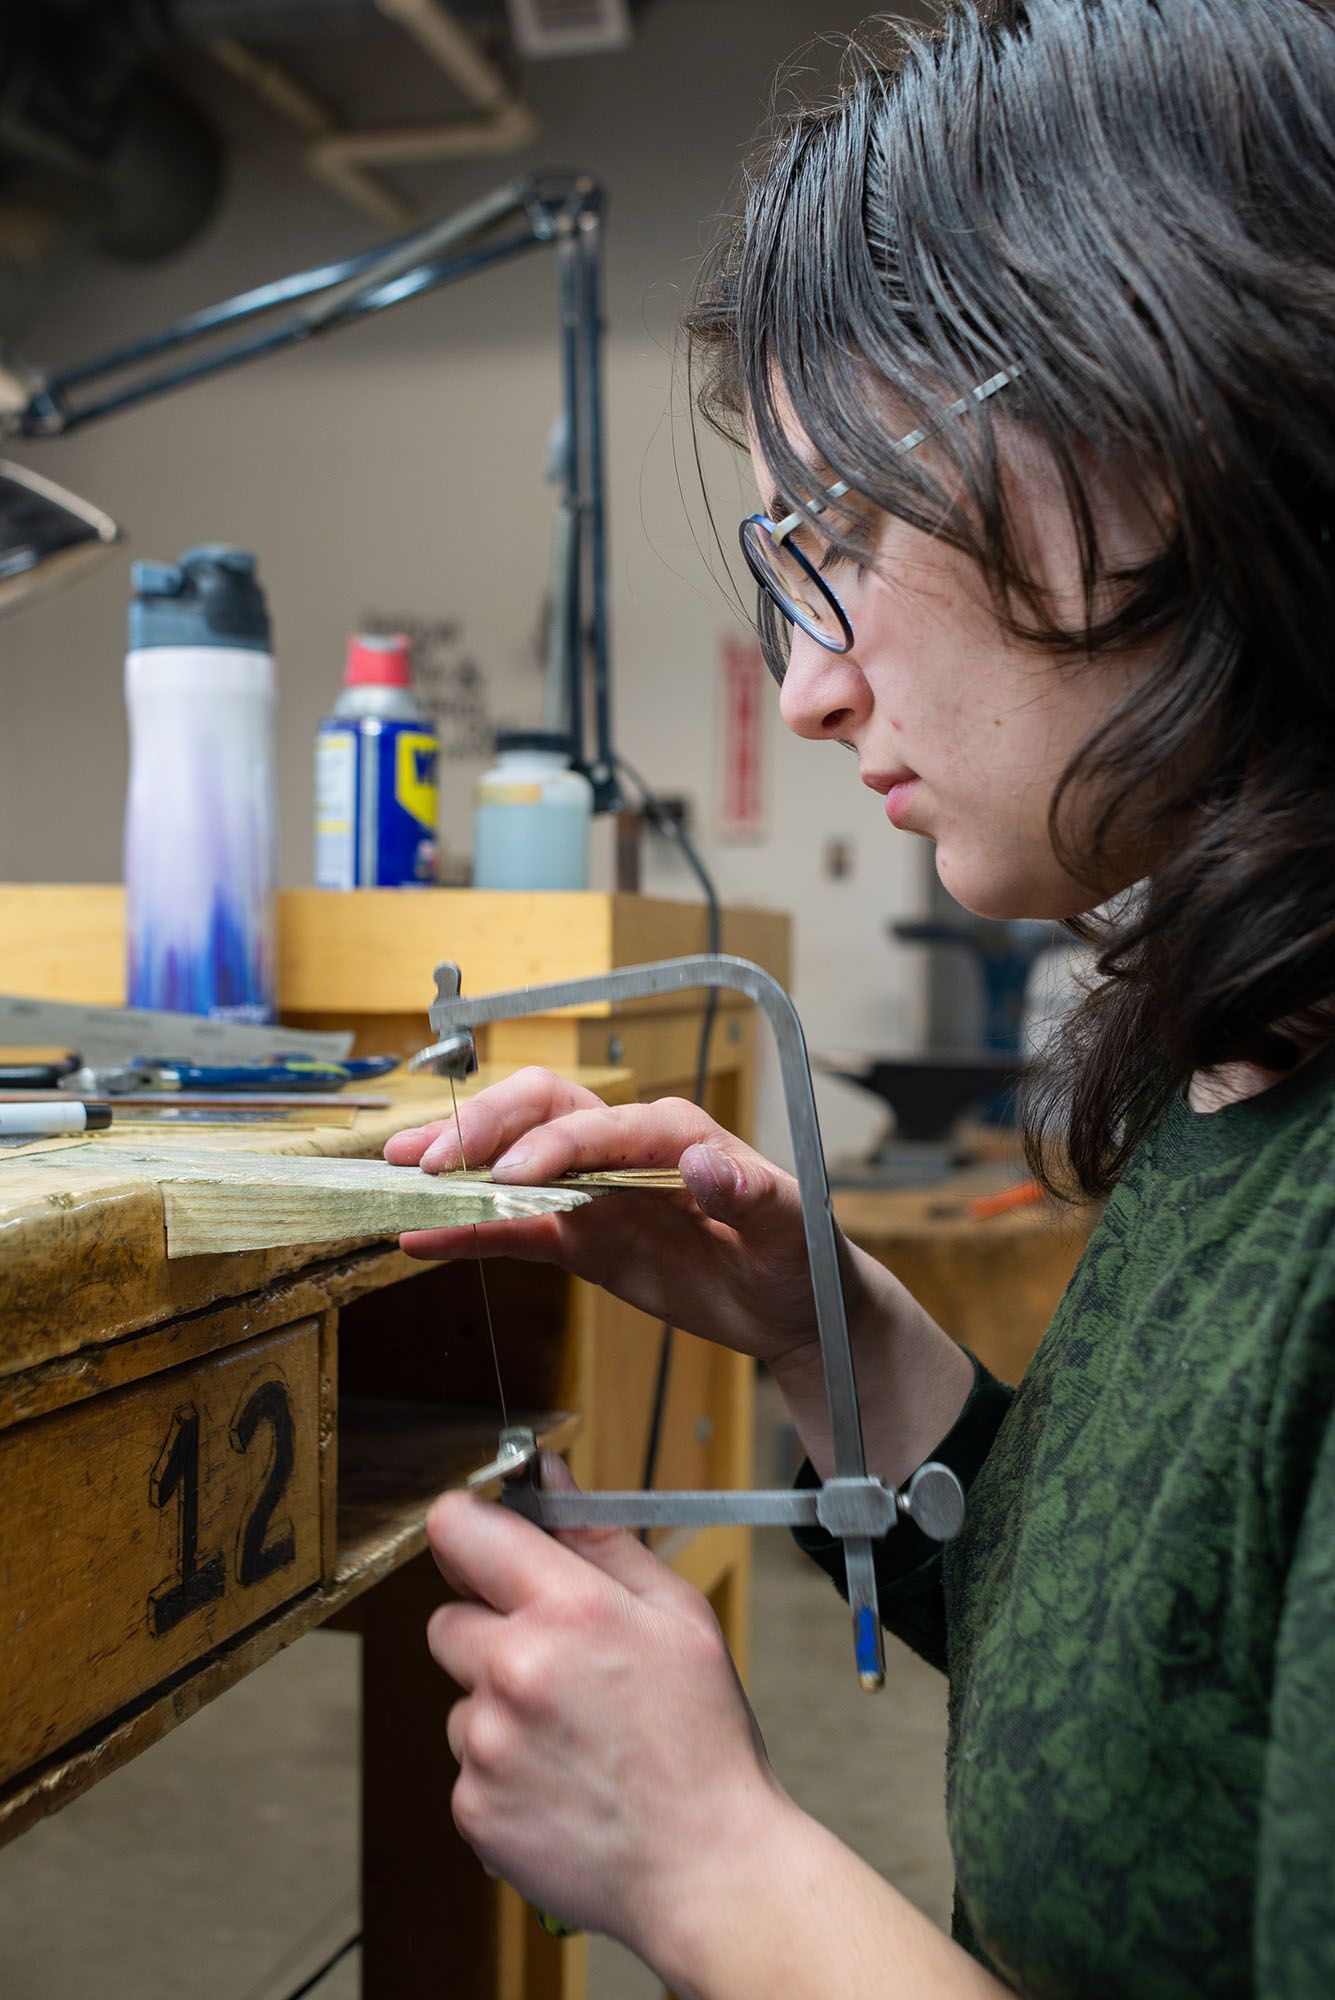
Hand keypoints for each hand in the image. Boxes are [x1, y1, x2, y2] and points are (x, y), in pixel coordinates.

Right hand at [385, 1066, 849, 1369]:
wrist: (797, 1305)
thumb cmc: (802, 1255)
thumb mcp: (790, 1225)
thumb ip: (749, 1193)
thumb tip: (706, 1161)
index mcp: (673, 1133)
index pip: (598, 1124)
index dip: (552, 1146)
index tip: (513, 1174)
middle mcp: (624, 1149)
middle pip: (539, 1112)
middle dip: (483, 1130)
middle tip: (429, 1161)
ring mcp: (597, 1193)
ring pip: (512, 1162)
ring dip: (457, 1165)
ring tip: (395, 1176)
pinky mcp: (583, 1239)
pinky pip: (515, 1231)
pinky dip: (467, 1233)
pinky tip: (419, 1239)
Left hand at [426, 1455, 792, 1958]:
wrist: (708, 1867)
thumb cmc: (702, 1739)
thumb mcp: (676, 1616)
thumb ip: (599, 1539)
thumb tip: (546, 1477)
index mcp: (567, 1609)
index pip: (461, 1529)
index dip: (466, 1528)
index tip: (480, 1541)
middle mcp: (513, 1670)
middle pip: (447, 1619)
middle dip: (491, 1631)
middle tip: (558, 1665)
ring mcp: (487, 1745)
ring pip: (461, 1697)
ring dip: (498, 1706)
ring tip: (573, 1737)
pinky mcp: (472, 1808)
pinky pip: (466, 1764)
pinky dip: (502, 1770)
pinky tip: (562, 1782)